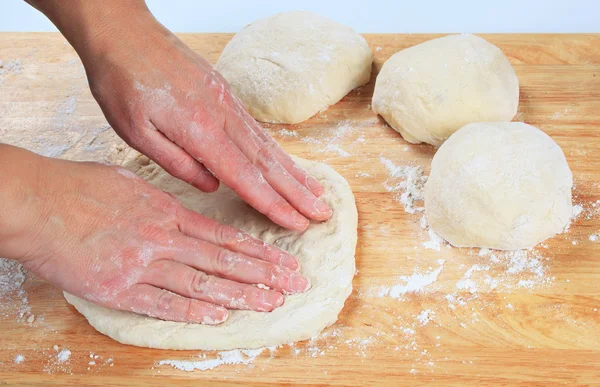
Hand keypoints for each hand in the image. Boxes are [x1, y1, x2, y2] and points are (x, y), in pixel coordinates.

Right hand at [13, 153, 310, 323]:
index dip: (260, 253)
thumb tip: (187, 210)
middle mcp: (163, 239)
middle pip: (224, 261)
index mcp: (168, 212)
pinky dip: (191, 312)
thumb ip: (164, 199)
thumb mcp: (132, 183)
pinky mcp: (117, 288)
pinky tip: (217, 317)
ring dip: (239, 295)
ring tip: (270, 303)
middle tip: (295, 286)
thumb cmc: (80, 188)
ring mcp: (142, 264)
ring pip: (201, 283)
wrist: (37, 203)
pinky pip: (161, 303)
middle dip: (264, 275)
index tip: (286, 263)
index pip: (226, 237)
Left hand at [78, 10, 331, 230]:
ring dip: (294, 172)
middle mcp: (223, 117)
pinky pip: (258, 130)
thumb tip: (211, 186)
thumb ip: (175, 161)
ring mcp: (228, 103)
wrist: (124, 32)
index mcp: (199, 131)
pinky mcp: (226, 94)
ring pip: (268, 146)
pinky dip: (278, 151)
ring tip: (317, 192)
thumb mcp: (134, 131)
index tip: (297, 223)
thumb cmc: (122, 81)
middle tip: (322, 214)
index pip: (245, 177)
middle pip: (267, 163)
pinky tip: (286, 163)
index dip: (273, 203)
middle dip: (296, 193)